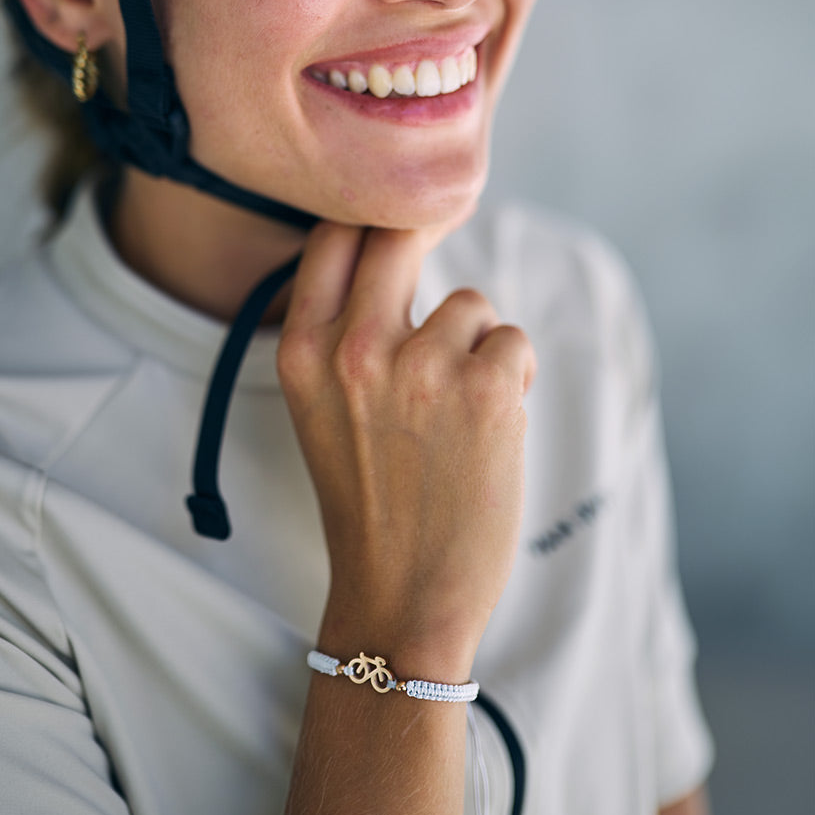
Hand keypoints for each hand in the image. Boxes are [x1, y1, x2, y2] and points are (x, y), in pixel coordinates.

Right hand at [278, 222, 535, 676]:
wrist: (400, 594)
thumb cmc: (366, 500)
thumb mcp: (318, 408)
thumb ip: (340, 332)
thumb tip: (396, 252)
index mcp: (300, 350)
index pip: (334, 235)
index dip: (373, 219)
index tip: (399, 226)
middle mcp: (353, 347)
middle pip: (401, 231)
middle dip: (430, 250)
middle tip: (443, 293)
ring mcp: (420, 366)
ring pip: (471, 306)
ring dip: (476, 348)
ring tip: (459, 410)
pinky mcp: (486, 389)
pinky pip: (513, 342)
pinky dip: (514, 378)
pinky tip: (491, 427)